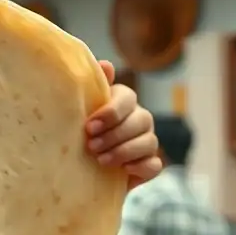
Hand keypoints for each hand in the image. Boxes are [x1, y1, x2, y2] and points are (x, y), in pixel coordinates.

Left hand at [86, 60, 161, 189]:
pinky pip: (154, 164)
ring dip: (124, 151)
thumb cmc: (81, 134)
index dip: (111, 112)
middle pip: (141, 120)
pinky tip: (123, 170)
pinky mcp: (149, 165)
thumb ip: (92, 89)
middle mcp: (139, 119)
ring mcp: (147, 142)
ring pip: (149, 142)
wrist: (81, 170)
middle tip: (91, 145)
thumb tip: (105, 64)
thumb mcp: (81, 111)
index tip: (89, 126)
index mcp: (124, 102)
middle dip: (115, 134)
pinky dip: (140, 167)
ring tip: (100, 160)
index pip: (128, 97)